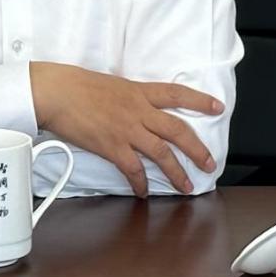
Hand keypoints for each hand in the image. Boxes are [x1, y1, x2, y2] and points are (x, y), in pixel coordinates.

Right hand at [29, 62, 222, 196]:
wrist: (57, 92)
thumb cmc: (77, 85)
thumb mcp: (112, 84)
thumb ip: (129, 97)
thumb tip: (138, 107)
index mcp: (138, 91)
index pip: (176, 94)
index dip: (199, 101)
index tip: (218, 107)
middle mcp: (138, 110)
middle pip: (177, 130)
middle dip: (197, 148)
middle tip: (209, 163)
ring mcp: (126, 129)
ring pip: (162, 153)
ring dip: (177, 172)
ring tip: (187, 186)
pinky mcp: (112, 146)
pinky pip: (134, 169)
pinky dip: (141, 183)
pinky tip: (143, 192)